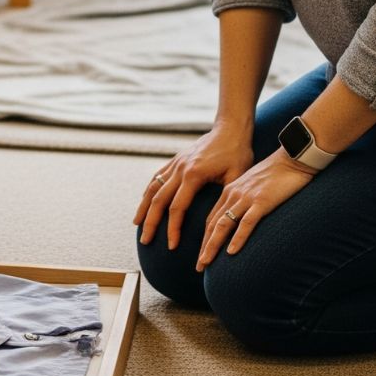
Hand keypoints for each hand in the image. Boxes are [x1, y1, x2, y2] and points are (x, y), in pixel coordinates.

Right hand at [134, 123, 252, 249]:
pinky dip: (149, 190)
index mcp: (193, 175)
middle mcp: (180, 168)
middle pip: (159, 199)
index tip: (172, 246)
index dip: (172, 229)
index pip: (177, 208)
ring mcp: (176, 162)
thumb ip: (223, 201)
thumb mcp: (236, 179)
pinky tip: (145, 201)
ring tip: (137, 224)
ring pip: (153, 187)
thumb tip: (216, 226)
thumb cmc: (238, 154)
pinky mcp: (177, 158)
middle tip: (146, 242)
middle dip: (151, 222)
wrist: (231, 129)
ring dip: (144, 206)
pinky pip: (158, 176)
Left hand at [196, 148, 315, 271]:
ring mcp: (246, 198)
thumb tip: (241, 219)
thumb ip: (245, 200)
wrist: (292, 159)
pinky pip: (246, 222)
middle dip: (204, 247)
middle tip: (198, 267)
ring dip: (213, 246)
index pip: (212, 219)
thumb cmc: (276, 174)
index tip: (200, 255)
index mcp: (230, 191)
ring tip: (206, 263)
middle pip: (213, 224)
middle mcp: (234, 194)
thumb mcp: (254, 187)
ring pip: (223, 225)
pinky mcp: (261, 201)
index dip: (204, 238)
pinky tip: (232, 252)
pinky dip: (238, 238)